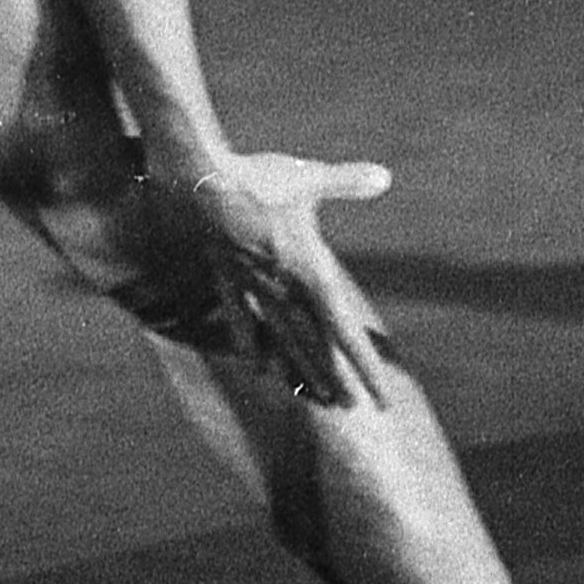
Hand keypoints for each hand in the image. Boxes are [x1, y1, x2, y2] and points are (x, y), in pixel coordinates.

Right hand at [162, 146, 401, 408]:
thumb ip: (347, 182)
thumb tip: (384, 176)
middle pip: (314, 346)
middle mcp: (283, 289)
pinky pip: (242, 322)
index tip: (380, 397)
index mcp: (310, 271)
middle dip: (334, 378)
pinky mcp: (229, 281)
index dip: (364, 367)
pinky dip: (252, 346)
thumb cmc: (258, 179)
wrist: (199, 180)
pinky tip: (257, 368)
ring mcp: (253, 289)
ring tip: (315, 396)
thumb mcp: (308, 179)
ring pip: (280, 341)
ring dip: (298, 370)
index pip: (344, 331)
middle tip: (351, 407)